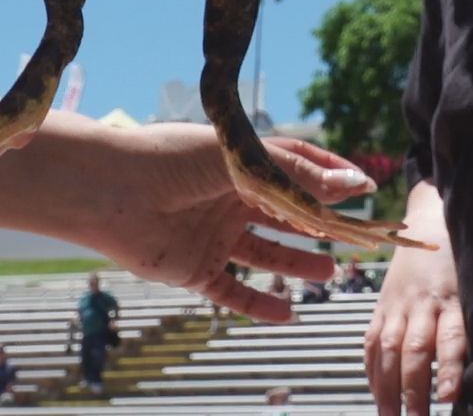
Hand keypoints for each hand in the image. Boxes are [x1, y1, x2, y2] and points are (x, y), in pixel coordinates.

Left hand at [74, 122, 375, 322]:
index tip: (363, 189)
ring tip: (329, 273)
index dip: (330, 178)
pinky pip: (231, 290)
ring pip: (263, 253)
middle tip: (355, 239)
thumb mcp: (244, 160)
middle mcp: (229, 198)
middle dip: (320, 227)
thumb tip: (354, 183)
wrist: (109, 190)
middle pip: (285, 215)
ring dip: (296, 264)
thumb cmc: (173, 160)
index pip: (296, 170)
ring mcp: (212, 234)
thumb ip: (298, 176)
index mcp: (241, 164)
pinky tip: (286, 313)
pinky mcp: (193, 267)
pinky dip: (257, 303)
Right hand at [364, 186, 462, 413]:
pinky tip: (376, 394)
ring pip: (388, 349)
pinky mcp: (381, 306)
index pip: (451, 339)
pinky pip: (371, 341)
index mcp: (452, 299)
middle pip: (414, 350)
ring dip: (387, 387)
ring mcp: (397, 304)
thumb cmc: (461, 260)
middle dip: (413, 390)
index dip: (448, 369)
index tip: (448, 396)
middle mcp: (422, 302)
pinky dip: (371, 370)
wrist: (429, 221)